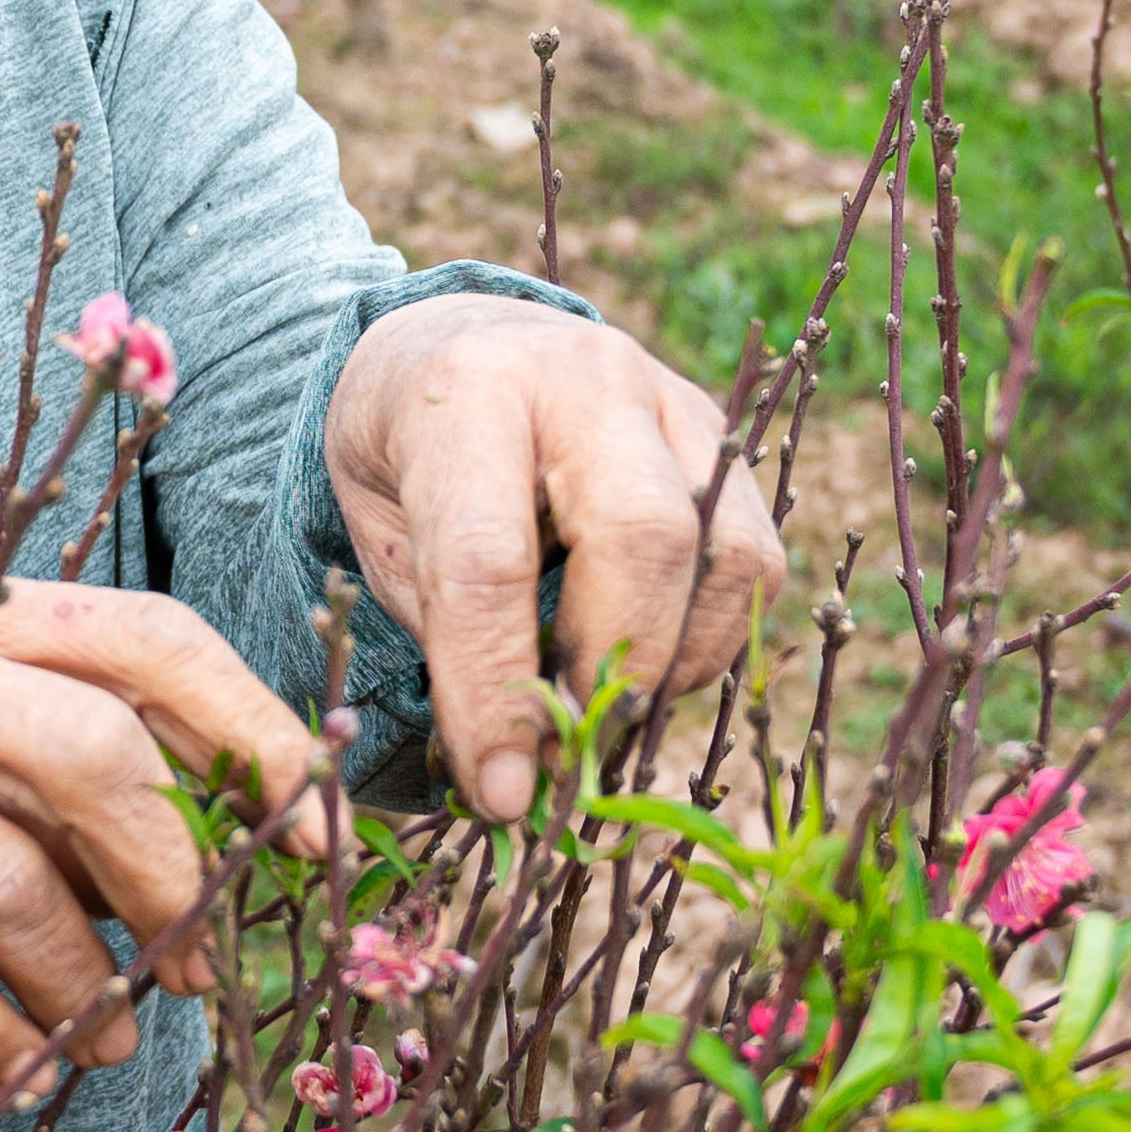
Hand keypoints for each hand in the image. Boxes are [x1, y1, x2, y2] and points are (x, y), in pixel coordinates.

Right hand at [0, 574, 326, 1094]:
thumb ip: (41, 730)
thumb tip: (207, 849)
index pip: (148, 639)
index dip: (256, 732)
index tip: (319, 827)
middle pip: (96, 760)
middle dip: (177, 877)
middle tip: (204, 962)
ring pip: (5, 882)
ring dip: (82, 983)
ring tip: (108, 1037)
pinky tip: (16, 1068)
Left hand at [321, 292, 788, 819]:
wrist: (460, 341)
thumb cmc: (405, 453)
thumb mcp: (377, 529)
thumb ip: (442, 636)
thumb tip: (516, 779)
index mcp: (467, 394)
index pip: (489, 564)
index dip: (497, 693)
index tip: (500, 790)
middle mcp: (584, 379)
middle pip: (643, 539)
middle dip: (614, 671)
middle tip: (571, 748)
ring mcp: (670, 400)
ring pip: (724, 554)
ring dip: (675, 666)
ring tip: (608, 714)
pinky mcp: (723, 439)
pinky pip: (754, 560)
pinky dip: (712, 641)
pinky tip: (650, 667)